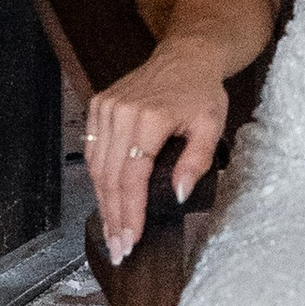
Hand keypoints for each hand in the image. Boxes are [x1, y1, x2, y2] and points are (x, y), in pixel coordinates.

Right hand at [84, 47, 231, 257]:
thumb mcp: (211, 126)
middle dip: (114, 217)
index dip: (131, 212)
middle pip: (111, 177)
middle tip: (119, 250)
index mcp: (150, 117)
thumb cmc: (202, 92)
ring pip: (97, 167)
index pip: (133, 176)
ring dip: (104, 204)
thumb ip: (196, 161)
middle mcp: (121, 112)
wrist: (186, 56)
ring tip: (112, 234)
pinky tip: (106, 202)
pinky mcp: (98, 106)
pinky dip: (98, 180)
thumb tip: (177, 196)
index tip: (131, 240)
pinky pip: (92, 151)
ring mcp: (105, 108)